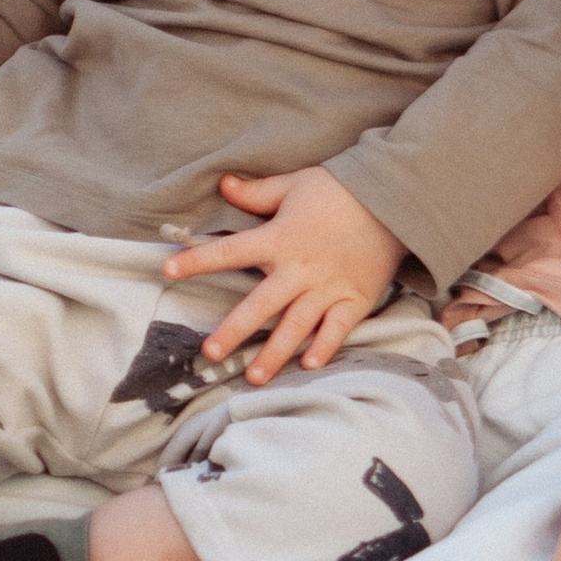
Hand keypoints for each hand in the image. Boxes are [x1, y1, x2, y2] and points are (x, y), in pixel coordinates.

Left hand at [159, 168, 406, 384]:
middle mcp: (299, 269)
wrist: (394, 201)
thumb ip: (258, 192)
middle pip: (259, 306)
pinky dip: (324, 348)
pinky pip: (337, 330)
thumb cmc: (341, 190)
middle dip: (233, 331)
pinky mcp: (355, 299)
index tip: (166, 270)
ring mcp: (328, 288)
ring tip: (253, 377)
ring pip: (295, 328)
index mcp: (279, 239)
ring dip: (274, 354)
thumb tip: (223, 185)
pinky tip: (309, 366)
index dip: (196, 260)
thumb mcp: (295, 184)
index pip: (229, 251)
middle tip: (210, 353)